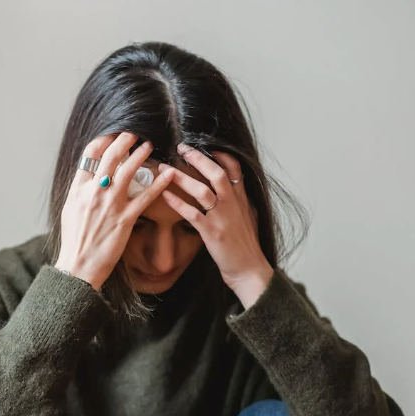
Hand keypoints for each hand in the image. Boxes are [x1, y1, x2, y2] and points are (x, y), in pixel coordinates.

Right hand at [55, 132, 175, 290]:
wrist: (78, 266)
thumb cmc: (74, 241)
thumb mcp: (70, 210)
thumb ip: (80, 191)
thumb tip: (88, 177)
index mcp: (79, 189)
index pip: (90, 154)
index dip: (104, 140)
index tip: (113, 134)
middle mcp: (94, 192)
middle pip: (111, 156)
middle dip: (124, 140)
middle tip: (134, 133)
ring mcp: (110, 205)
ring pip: (128, 171)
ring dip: (140, 154)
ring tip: (149, 146)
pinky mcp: (125, 219)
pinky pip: (145, 197)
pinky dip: (159, 184)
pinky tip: (168, 175)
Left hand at [157, 146, 272, 297]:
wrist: (250, 270)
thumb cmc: (247, 247)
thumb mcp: (249, 218)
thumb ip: (241, 202)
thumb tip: (237, 189)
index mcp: (241, 199)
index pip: (234, 169)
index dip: (221, 154)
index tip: (207, 145)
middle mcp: (232, 205)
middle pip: (216, 173)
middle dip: (198, 158)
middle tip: (181, 147)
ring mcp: (222, 218)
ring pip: (202, 191)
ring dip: (182, 178)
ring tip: (165, 169)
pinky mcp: (212, 233)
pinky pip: (192, 214)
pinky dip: (178, 203)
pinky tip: (165, 196)